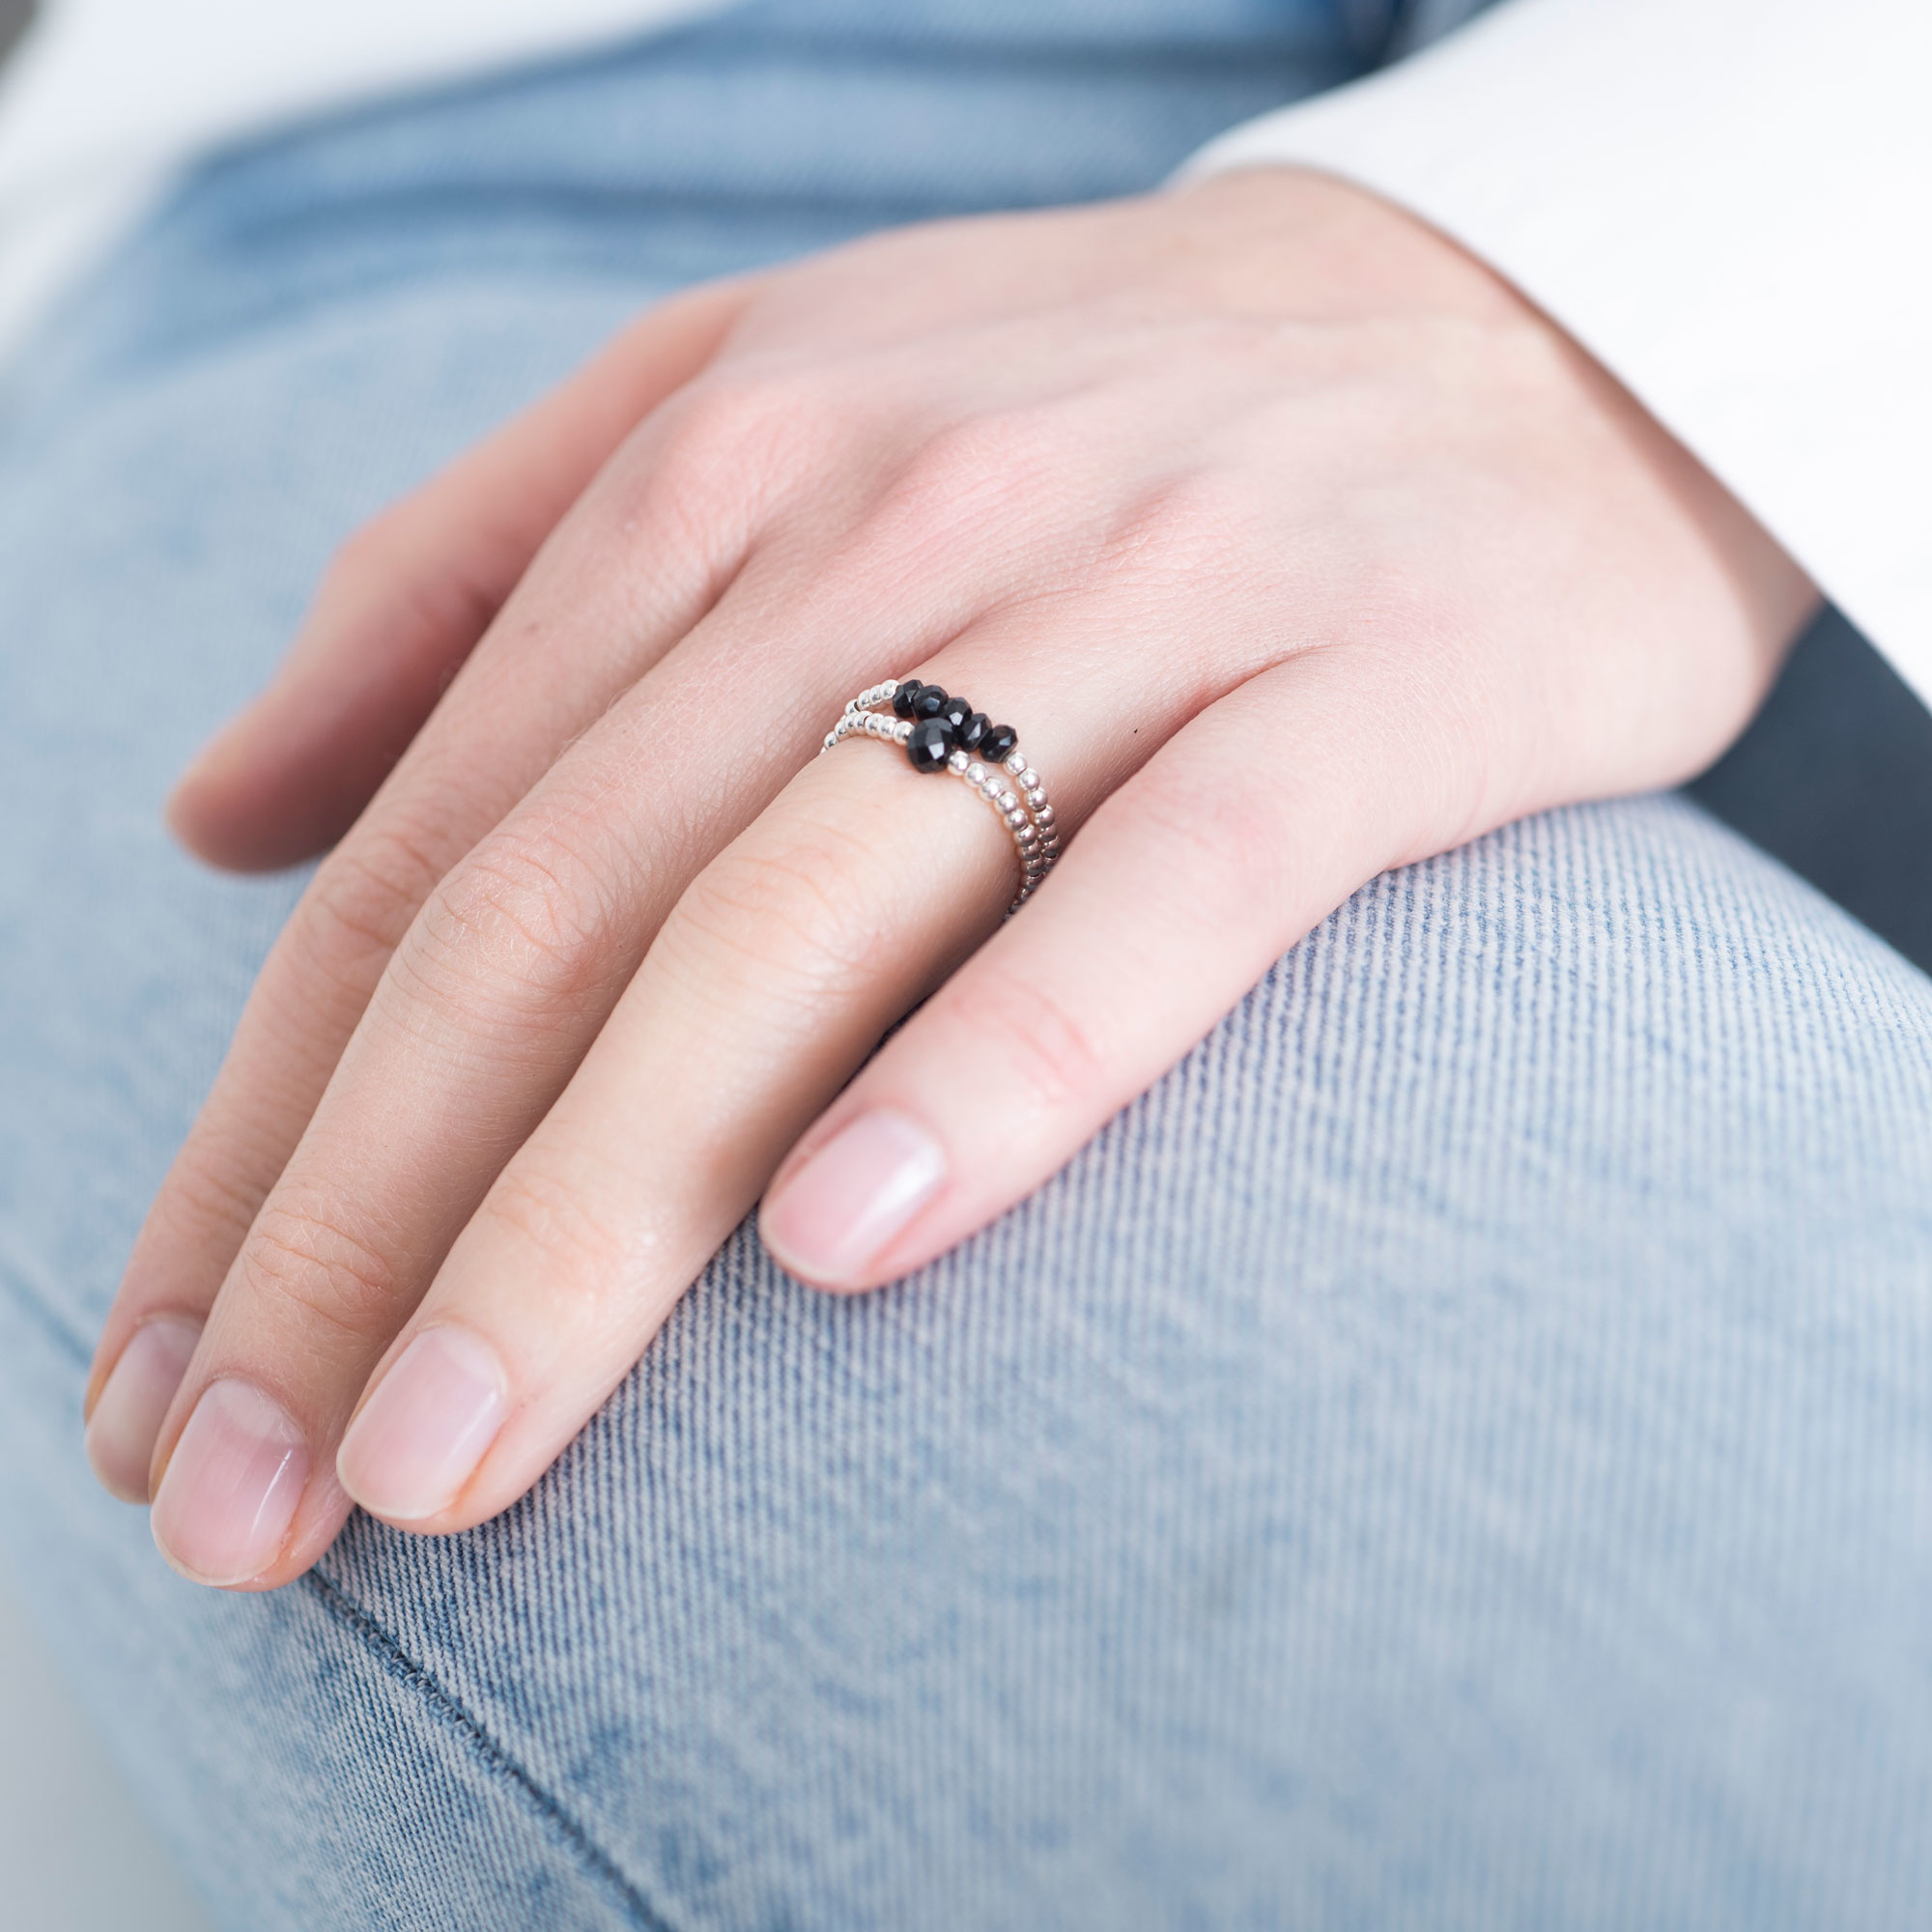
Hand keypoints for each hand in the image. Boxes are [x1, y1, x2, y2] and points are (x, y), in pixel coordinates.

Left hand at [83, 170, 1813, 1588]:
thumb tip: (221, 804)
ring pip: (794, 923)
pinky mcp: (1358, 690)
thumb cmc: (1108, 400)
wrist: (1517, 320)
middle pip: (551, 914)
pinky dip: (1003, 1061)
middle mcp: (882, 523)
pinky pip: (1164, 890)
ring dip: (593, 1211)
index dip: (260, 1135)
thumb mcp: (748, 397)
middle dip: (360, 1229)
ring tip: (453, 1461)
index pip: (419, 851)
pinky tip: (851, 1247)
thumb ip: (466, 574)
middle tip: (255, 1502)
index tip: (171, 1381)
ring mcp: (1127, 599)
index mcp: (711, 469)